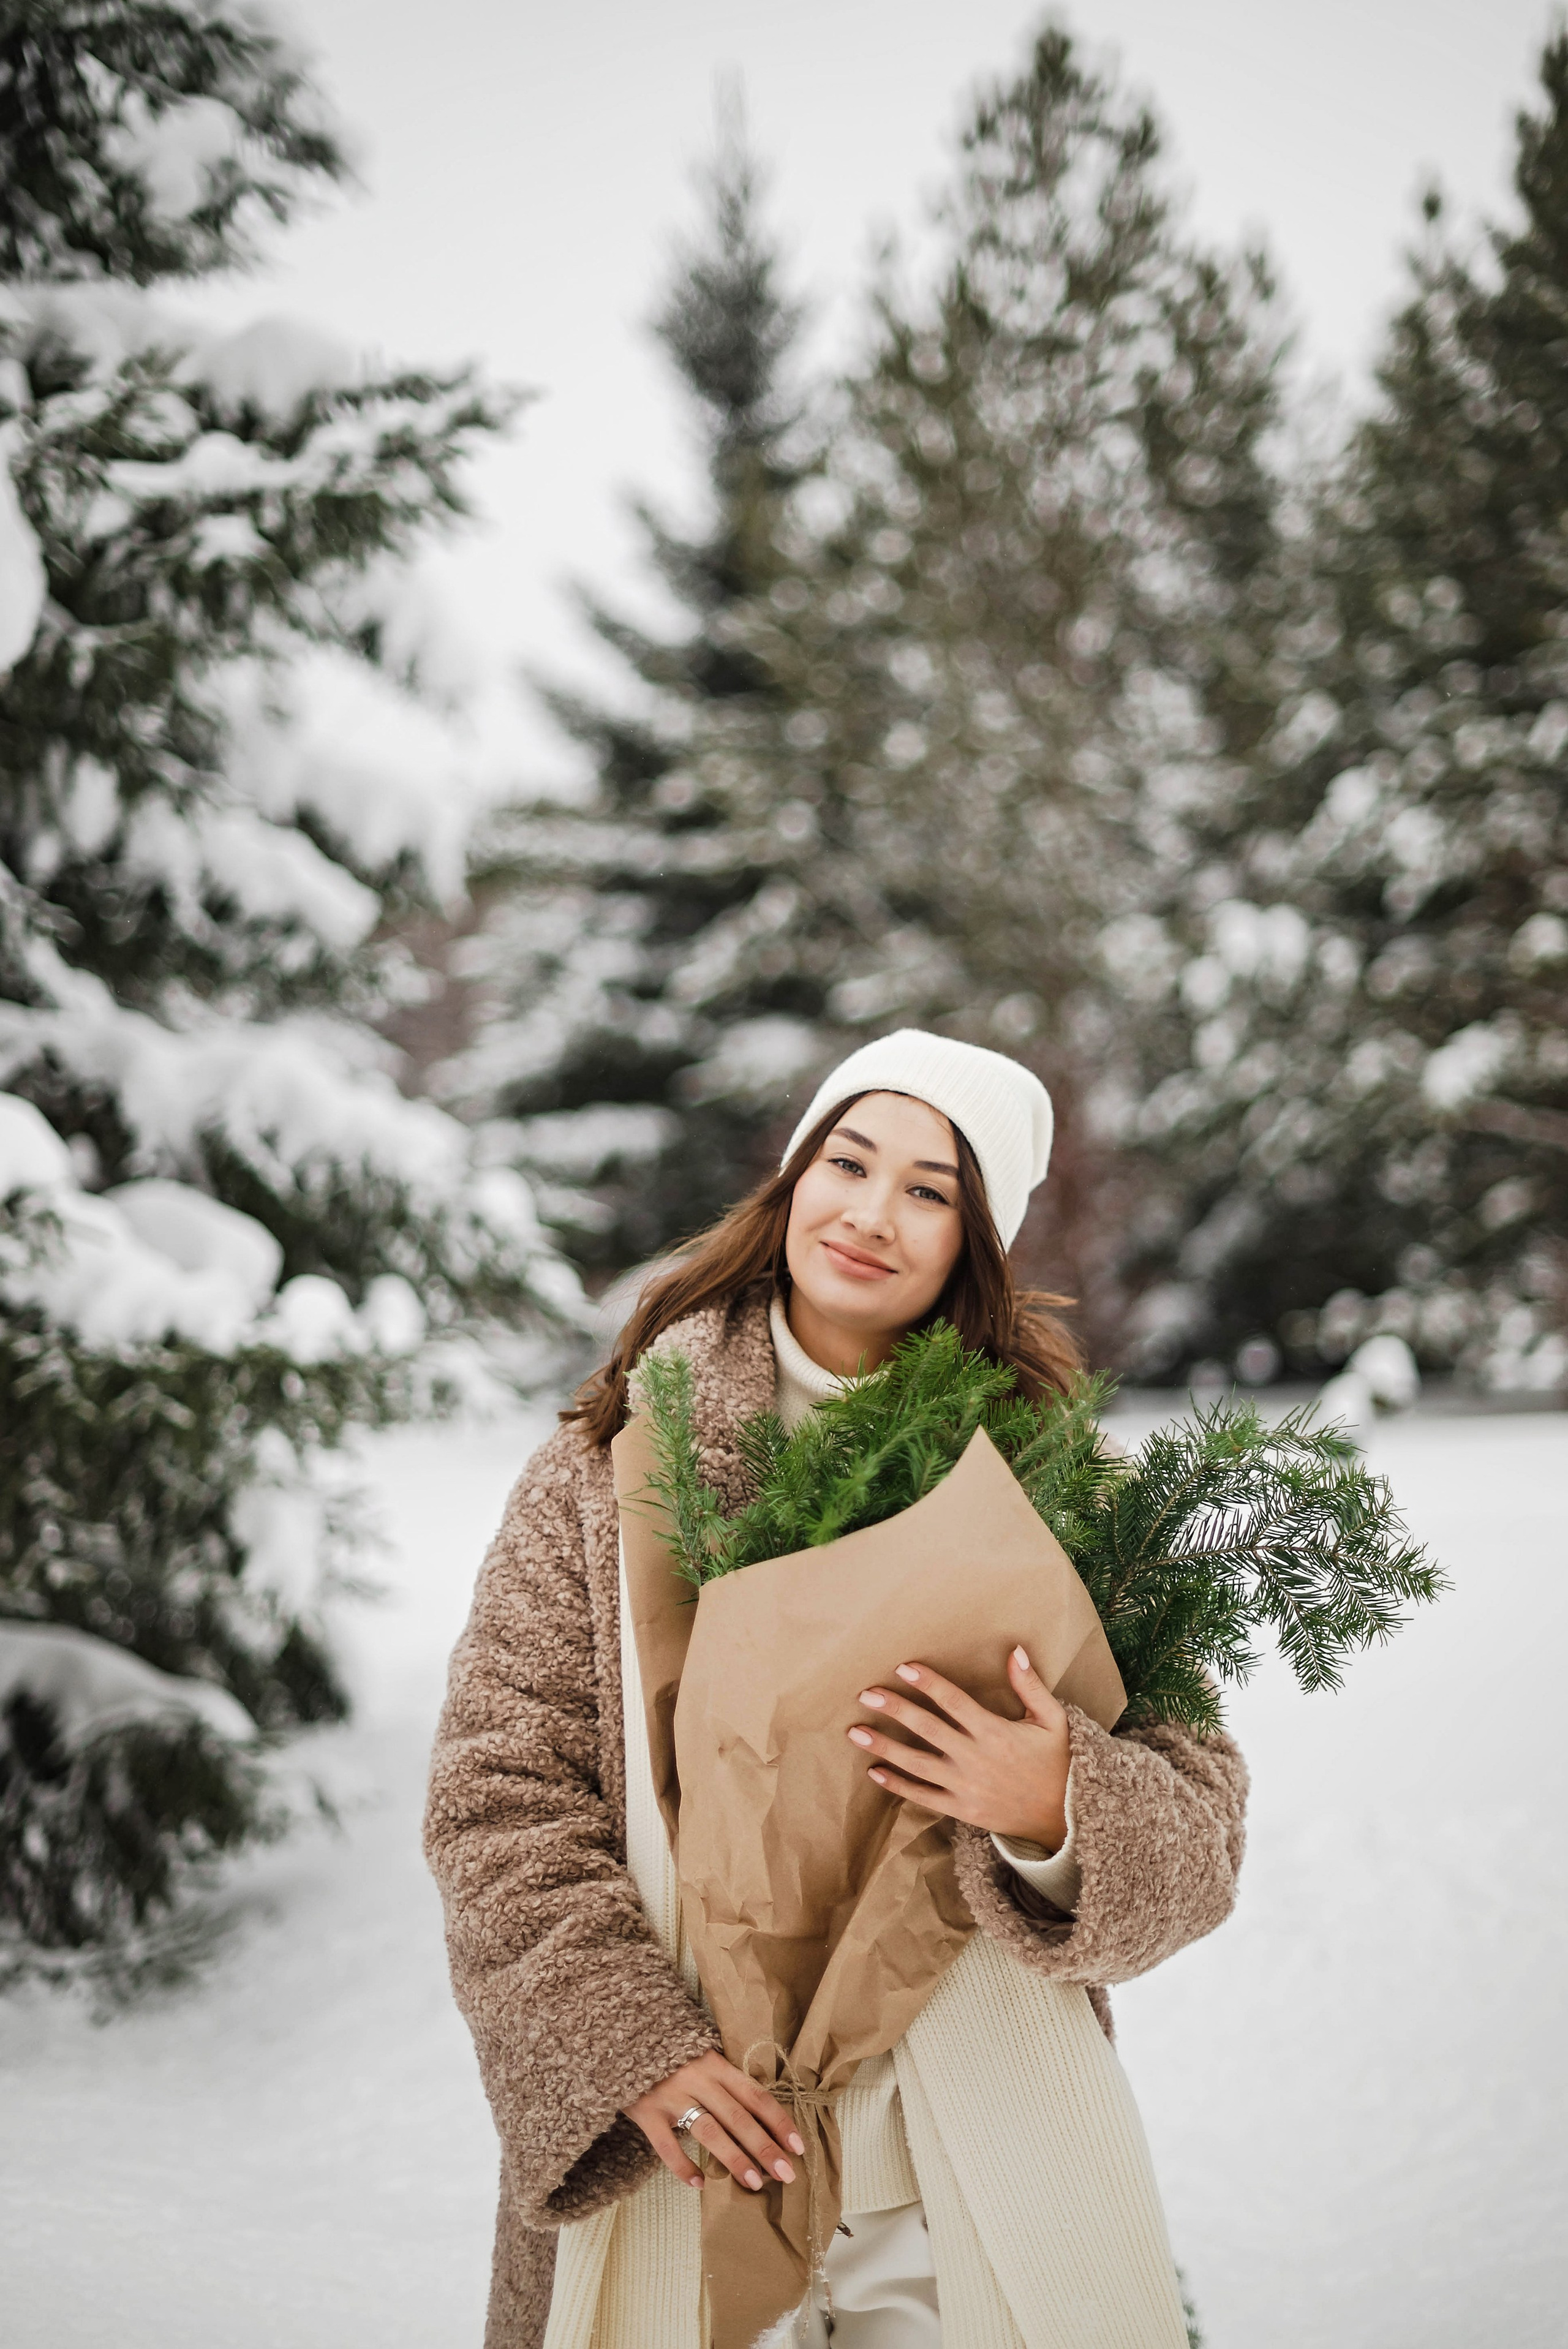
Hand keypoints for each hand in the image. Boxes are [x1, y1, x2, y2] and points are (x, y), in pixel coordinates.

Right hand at [624, 2050, 804, 2192]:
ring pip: (709, 2131)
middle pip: (738, 2117)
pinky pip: (667, 2146)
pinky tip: (700, 2184)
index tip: (798, 2146)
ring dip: (734, 2159)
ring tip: (754, 2183)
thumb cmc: (668, 2052)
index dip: (779, 2121)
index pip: (755, 2095)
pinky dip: (683, 2167)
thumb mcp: (699, 2056)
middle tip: (786, 2174)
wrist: (618, 2037)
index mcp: (715, 2063)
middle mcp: (697, 2079)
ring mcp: (670, 2096)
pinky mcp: (645, 2112)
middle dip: (765, 2147)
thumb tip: (758, 2117)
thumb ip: (723, 2081)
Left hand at [848, 1648, 1070, 1847]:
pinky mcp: (962, 1810)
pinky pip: (924, 1797)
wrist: (1064, 1817)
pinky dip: (898, 1786)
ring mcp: (966, 1787)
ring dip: (885, 1747)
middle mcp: (976, 1758)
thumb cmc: (1057, 1761)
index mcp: (996, 1732)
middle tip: (866, 1693)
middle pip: (928, 1729)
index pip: (954, 1702)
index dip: (928, 1683)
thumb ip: (1031, 1685)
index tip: (903, 1667)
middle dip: (895, 1709)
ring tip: (855, 1731)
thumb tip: (1015, 1650)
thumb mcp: (1053, 1720)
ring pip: (917, 1765)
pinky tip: (874, 1772)